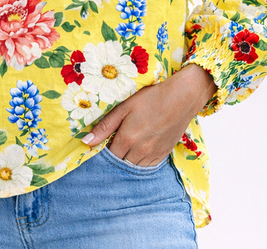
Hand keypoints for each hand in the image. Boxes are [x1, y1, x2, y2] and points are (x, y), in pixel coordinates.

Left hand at [81, 64, 216, 165]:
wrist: (181, 98)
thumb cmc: (151, 98)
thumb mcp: (124, 107)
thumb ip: (105, 126)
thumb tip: (85, 142)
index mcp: (127, 139)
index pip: (108, 155)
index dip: (103, 150)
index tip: (103, 142)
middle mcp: (139, 151)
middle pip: (120, 163)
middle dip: (115, 156)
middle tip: (115, 142)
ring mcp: (153, 155)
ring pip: (134, 168)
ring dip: (127, 160)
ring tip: (128, 145)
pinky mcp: (164, 155)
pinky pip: (147, 167)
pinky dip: (140, 162)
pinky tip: (139, 150)